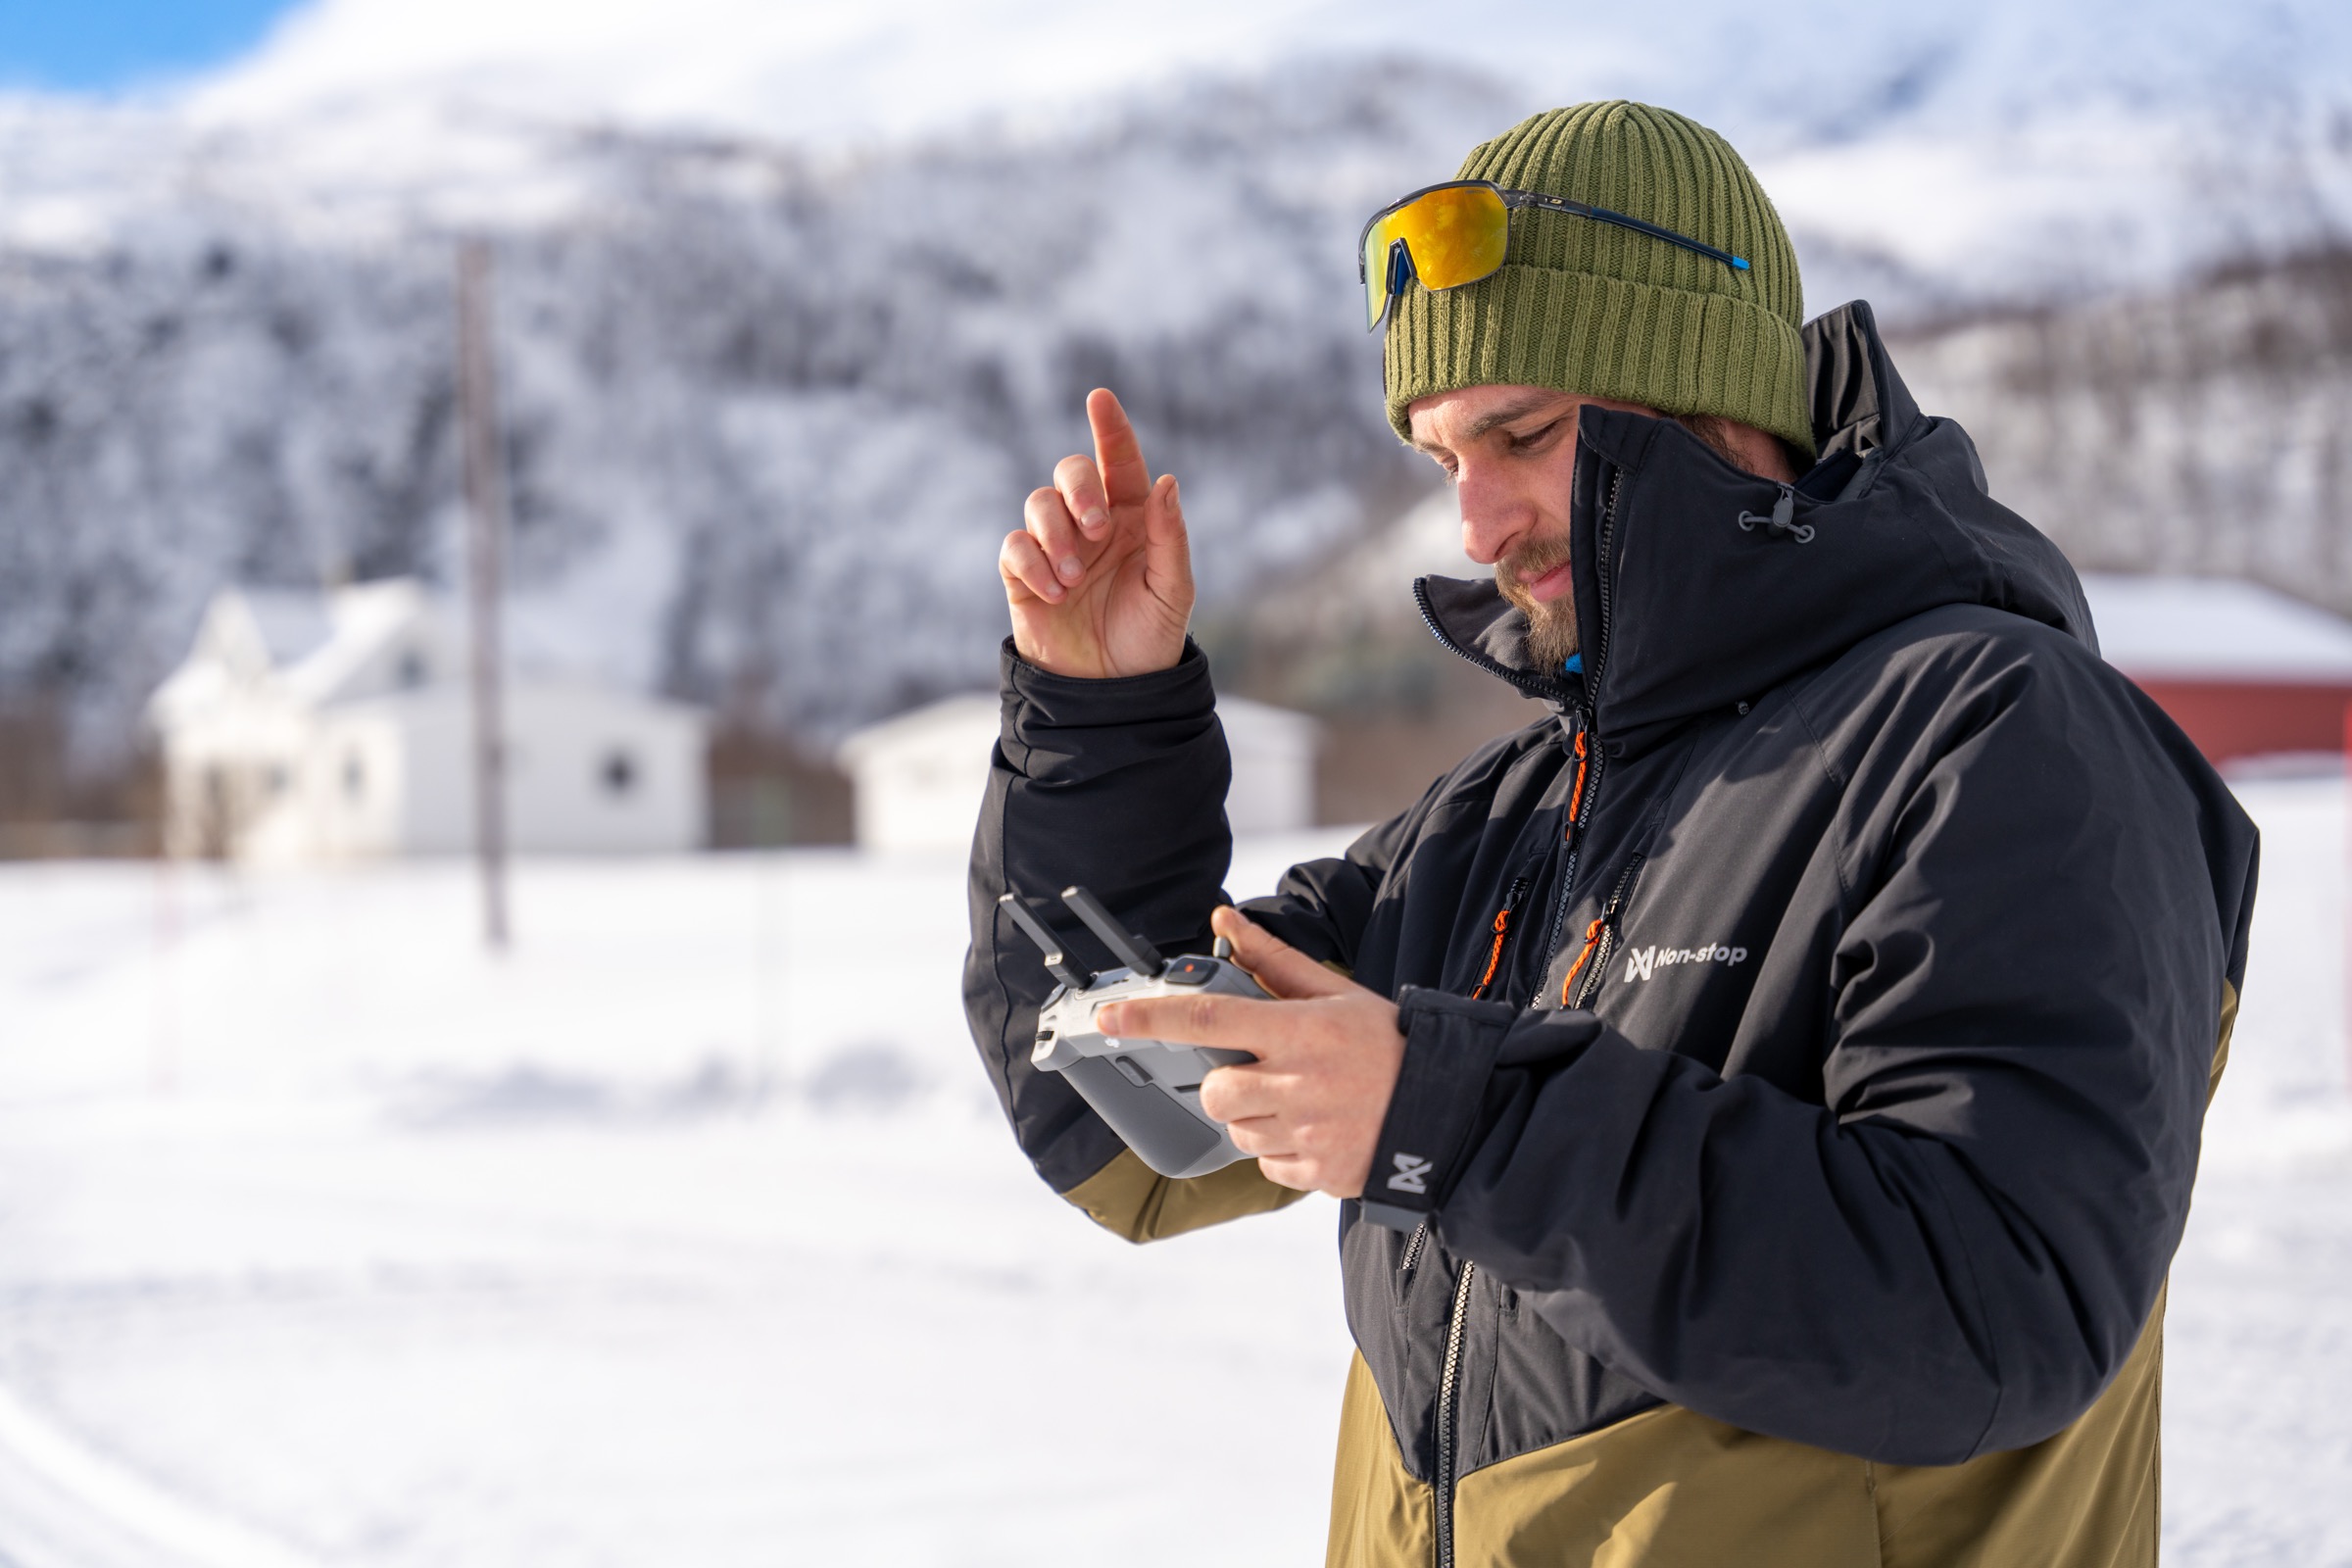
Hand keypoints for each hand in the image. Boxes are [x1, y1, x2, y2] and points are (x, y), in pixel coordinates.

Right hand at [999, 388, 1193, 678]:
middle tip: (1098, 528)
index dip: (1110, 428)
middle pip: (1070, 472)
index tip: (1099, 398)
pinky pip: (1014, 546)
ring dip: (1056, 535)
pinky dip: (1033, 563)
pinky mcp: (1023, 576)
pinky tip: (1056, 593)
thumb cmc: (1150, 639)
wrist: (1112, 693)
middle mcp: (1092, 525)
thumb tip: (1166, 481)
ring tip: (1075, 579)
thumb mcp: (1172, 589)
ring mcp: (1056, 547)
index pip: (1120, 462)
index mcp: (1135, 518)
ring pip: (1038, 505)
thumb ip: (1170, 535)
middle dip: (1079, 490)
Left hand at [1094, 907, 1404, 1197]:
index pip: (1209, 1018)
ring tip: (1297, 1099)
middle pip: (1213, 1091)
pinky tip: (1312, 1128)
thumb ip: (1272, 959)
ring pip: (1236, 1129)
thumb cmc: (1388, 1045)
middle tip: (1260, 1072)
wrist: (1447, 1112)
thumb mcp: (1338, 992)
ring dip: (1252, 1116)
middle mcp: (1298, 1082)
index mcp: (1300, 1029)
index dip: (1151, 1018)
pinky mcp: (1316, 1171)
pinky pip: (1265, 1164)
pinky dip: (1278, 1148)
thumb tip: (1225, 920)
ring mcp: (1307, 1132)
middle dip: (1223, 1083)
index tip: (1111, 1019)